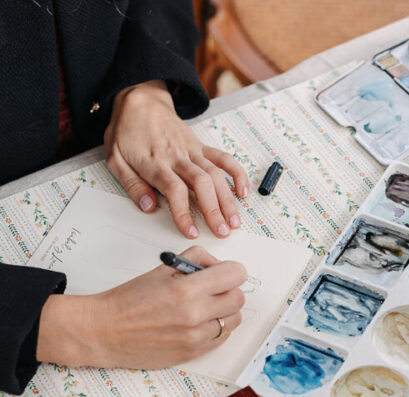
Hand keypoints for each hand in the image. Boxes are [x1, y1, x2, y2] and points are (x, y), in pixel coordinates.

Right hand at [37, 247, 245, 368]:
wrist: (105, 331)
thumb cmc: (129, 300)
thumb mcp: (161, 269)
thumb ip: (194, 260)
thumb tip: (218, 265)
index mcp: (186, 289)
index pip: (235, 275)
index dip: (232, 271)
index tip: (225, 272)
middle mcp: (195, 315)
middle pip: (238, 298)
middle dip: (229, 290)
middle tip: (214, 289)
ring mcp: (196, 337)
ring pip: (234, 320)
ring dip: (225, 311)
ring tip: (205, 307)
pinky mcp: (193, 353)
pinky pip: (222, 338)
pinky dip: (216, 328)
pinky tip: (199, 323)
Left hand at [104, 80, 248, 238]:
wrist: (139, 101)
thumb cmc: (126, 132)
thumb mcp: (115, 159)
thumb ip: (132, 185)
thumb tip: (147, 206)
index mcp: (155, 162)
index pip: (175, 190)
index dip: (185, 213)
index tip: (192, 232)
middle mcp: (177, 156)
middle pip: (201, 184)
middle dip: (214, 210)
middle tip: (222, 232)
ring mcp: (192, 150)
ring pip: (215, 174)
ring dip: (228, 199)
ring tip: (234, 222)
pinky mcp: (201, 146)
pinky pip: (223, 158)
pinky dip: (237, 174)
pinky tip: (243, 192)